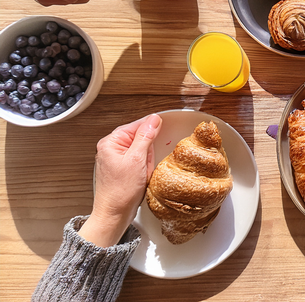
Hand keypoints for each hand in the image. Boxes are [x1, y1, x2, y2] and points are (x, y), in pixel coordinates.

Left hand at [78, 114, 161, 246]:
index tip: (164, 131)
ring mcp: (116, 159)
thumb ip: (145, 137)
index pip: (137, 125)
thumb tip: (153, 120)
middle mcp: (111, 148)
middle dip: (148, 151)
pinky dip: (144, 168)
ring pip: (141, 151)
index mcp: (111, 142)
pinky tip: (141, 178)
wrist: (114, 214)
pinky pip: (139, 162)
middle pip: (140, 138)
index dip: (151, 130)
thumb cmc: (120, 192)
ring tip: (141, 173)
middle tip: (144, 164)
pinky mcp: (122, 168)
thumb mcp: (137, 160)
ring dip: (147, 162)